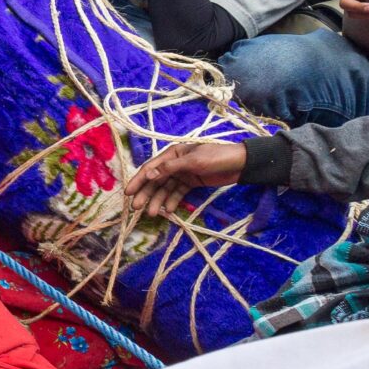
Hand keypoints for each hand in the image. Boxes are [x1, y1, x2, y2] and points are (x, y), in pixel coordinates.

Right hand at [124, 138, 247, 217]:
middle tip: (136, 208)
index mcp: (172, 154)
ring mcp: (183, 174)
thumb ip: (170, 168)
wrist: (240, 163)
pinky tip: (168, 210)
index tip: (128, 193)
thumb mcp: (193, 161)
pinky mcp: (192, 182)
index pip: (150, 168)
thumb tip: (148, 175)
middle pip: (155, 180)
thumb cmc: (216, 157)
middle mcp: (174, 164)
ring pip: (166, 189)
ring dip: (158, 200)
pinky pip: (178, 193)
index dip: (138, 180)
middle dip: (146, 194)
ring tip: (152, 214)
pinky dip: (172, 201)